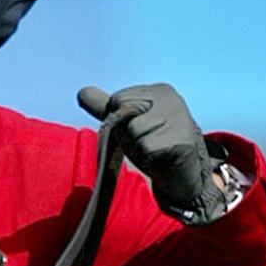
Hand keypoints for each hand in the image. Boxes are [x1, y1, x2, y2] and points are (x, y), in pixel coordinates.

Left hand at [77, 83, 227, 225]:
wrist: (183, 175)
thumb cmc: (153, 146)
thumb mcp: (126, 123)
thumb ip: (105, 107)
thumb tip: (81, 92)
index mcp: (158, 90)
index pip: (116, 100)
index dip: (120, 123)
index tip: (140, 131)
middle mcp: (171, 98)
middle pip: (123, 115)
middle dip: (127, 135)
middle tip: (147, 143)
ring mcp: (179, 117)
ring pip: (133, 132)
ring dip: (138, 149)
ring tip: (155, 151)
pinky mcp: (183, 138)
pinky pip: (146, 149)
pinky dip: (149, 159)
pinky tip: (163, 158)